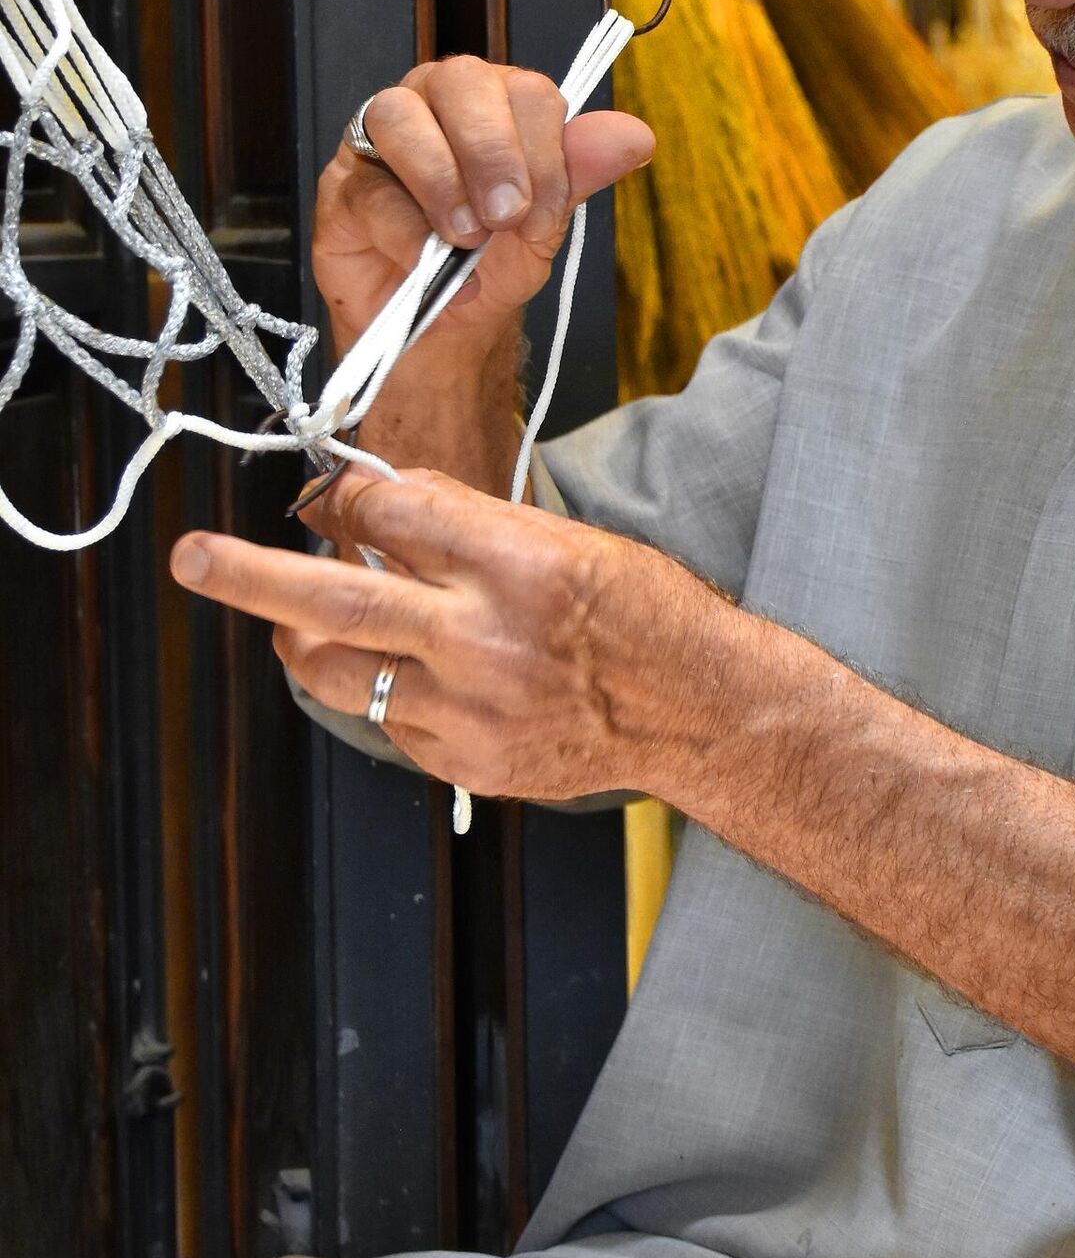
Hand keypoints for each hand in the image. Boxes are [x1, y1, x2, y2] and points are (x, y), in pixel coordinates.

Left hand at [171, 467, 688, 803]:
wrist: (697, 710)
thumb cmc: (643, 614)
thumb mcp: (566, 539)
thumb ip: (467, 526)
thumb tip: (378, 506)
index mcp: (515, 561)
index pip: (388, 511)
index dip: (345, 498)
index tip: (331, 497)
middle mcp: (483, 636)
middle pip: (334, 598)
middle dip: (249, 575)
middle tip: (194, 557)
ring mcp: (469, 707)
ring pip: (337, 672)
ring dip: (303, 640)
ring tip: (299, 623)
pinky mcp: (465, 760)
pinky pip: (386, 720)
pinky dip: (381, 690)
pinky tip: (414, 676)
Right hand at [315, 58, 654, 356]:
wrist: (443, 330)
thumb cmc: (491, 264)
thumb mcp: (544, 224)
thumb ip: (579, 174)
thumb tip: (634, 135)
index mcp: (494, 104)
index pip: (523, 89)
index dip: (542, 149)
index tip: (545, 213)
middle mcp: (435, 105)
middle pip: (459, 81)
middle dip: (494, 151)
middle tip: (508, 216)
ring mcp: (380, 141)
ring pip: (400, 118)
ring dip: (444, 182)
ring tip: (468, 239)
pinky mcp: (342, 188)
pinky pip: (370, 191)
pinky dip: (408, 233)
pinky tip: (431, 265)